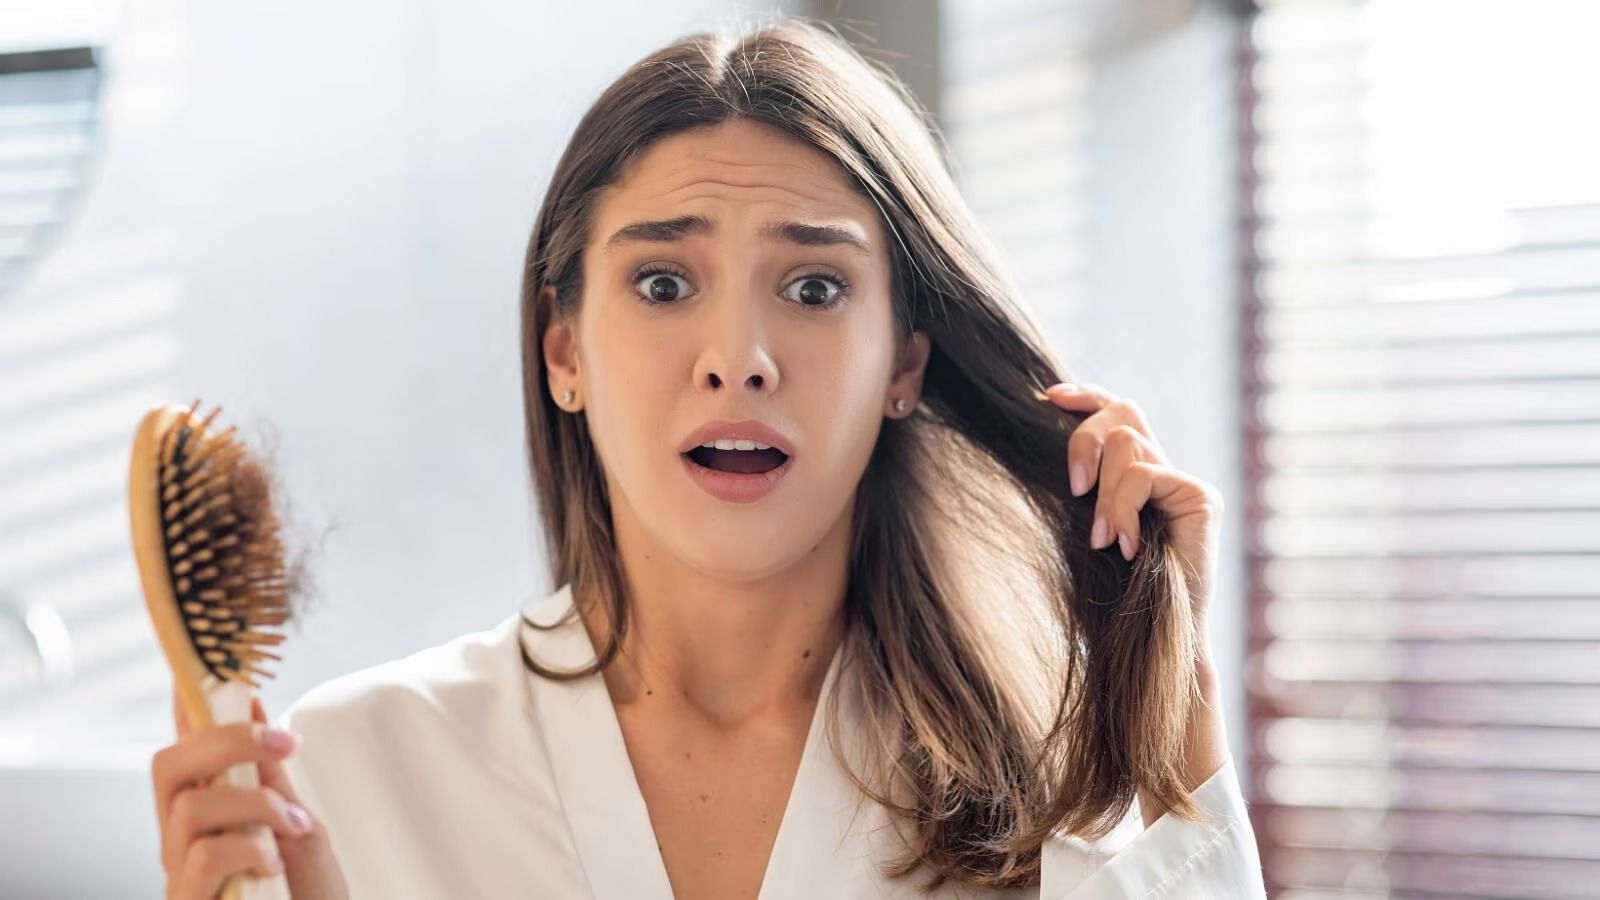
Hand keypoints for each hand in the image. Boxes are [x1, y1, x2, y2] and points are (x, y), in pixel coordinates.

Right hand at [152, 688, 349, 898]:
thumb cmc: (307, 897)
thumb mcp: (298, 828)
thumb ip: (271, 778)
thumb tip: (253, 709)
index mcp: (206, 816)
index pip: (183, 750)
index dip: (186, 706)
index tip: (212, 666)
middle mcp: (181, 843)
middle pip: (168, 765)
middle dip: (225, 741)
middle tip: (285, 740)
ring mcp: (180, 876)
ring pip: (187, 808)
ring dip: (253, 802)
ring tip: (297, 825)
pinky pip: (199, 858)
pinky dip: (246, 848)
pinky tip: (276, 863)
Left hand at [1043, 381, 1224, 635]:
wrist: (1150, 639)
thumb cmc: (1109, 594)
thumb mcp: (1082, 527)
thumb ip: (1079, 487)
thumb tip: (1046, 441)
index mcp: (1134, 474)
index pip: (1117, 412)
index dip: (1086, 397)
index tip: (1048, 397)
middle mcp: (1163, 470)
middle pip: (1121, 414)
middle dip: (1084, 442)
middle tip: (1073, 490)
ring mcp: (1184, 482)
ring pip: (1126, 444)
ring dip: (1103, 493)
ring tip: (1102, 539)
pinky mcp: (1201, 496)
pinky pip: (1143, 475)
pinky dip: (1123, 509)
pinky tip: (1125, 545)